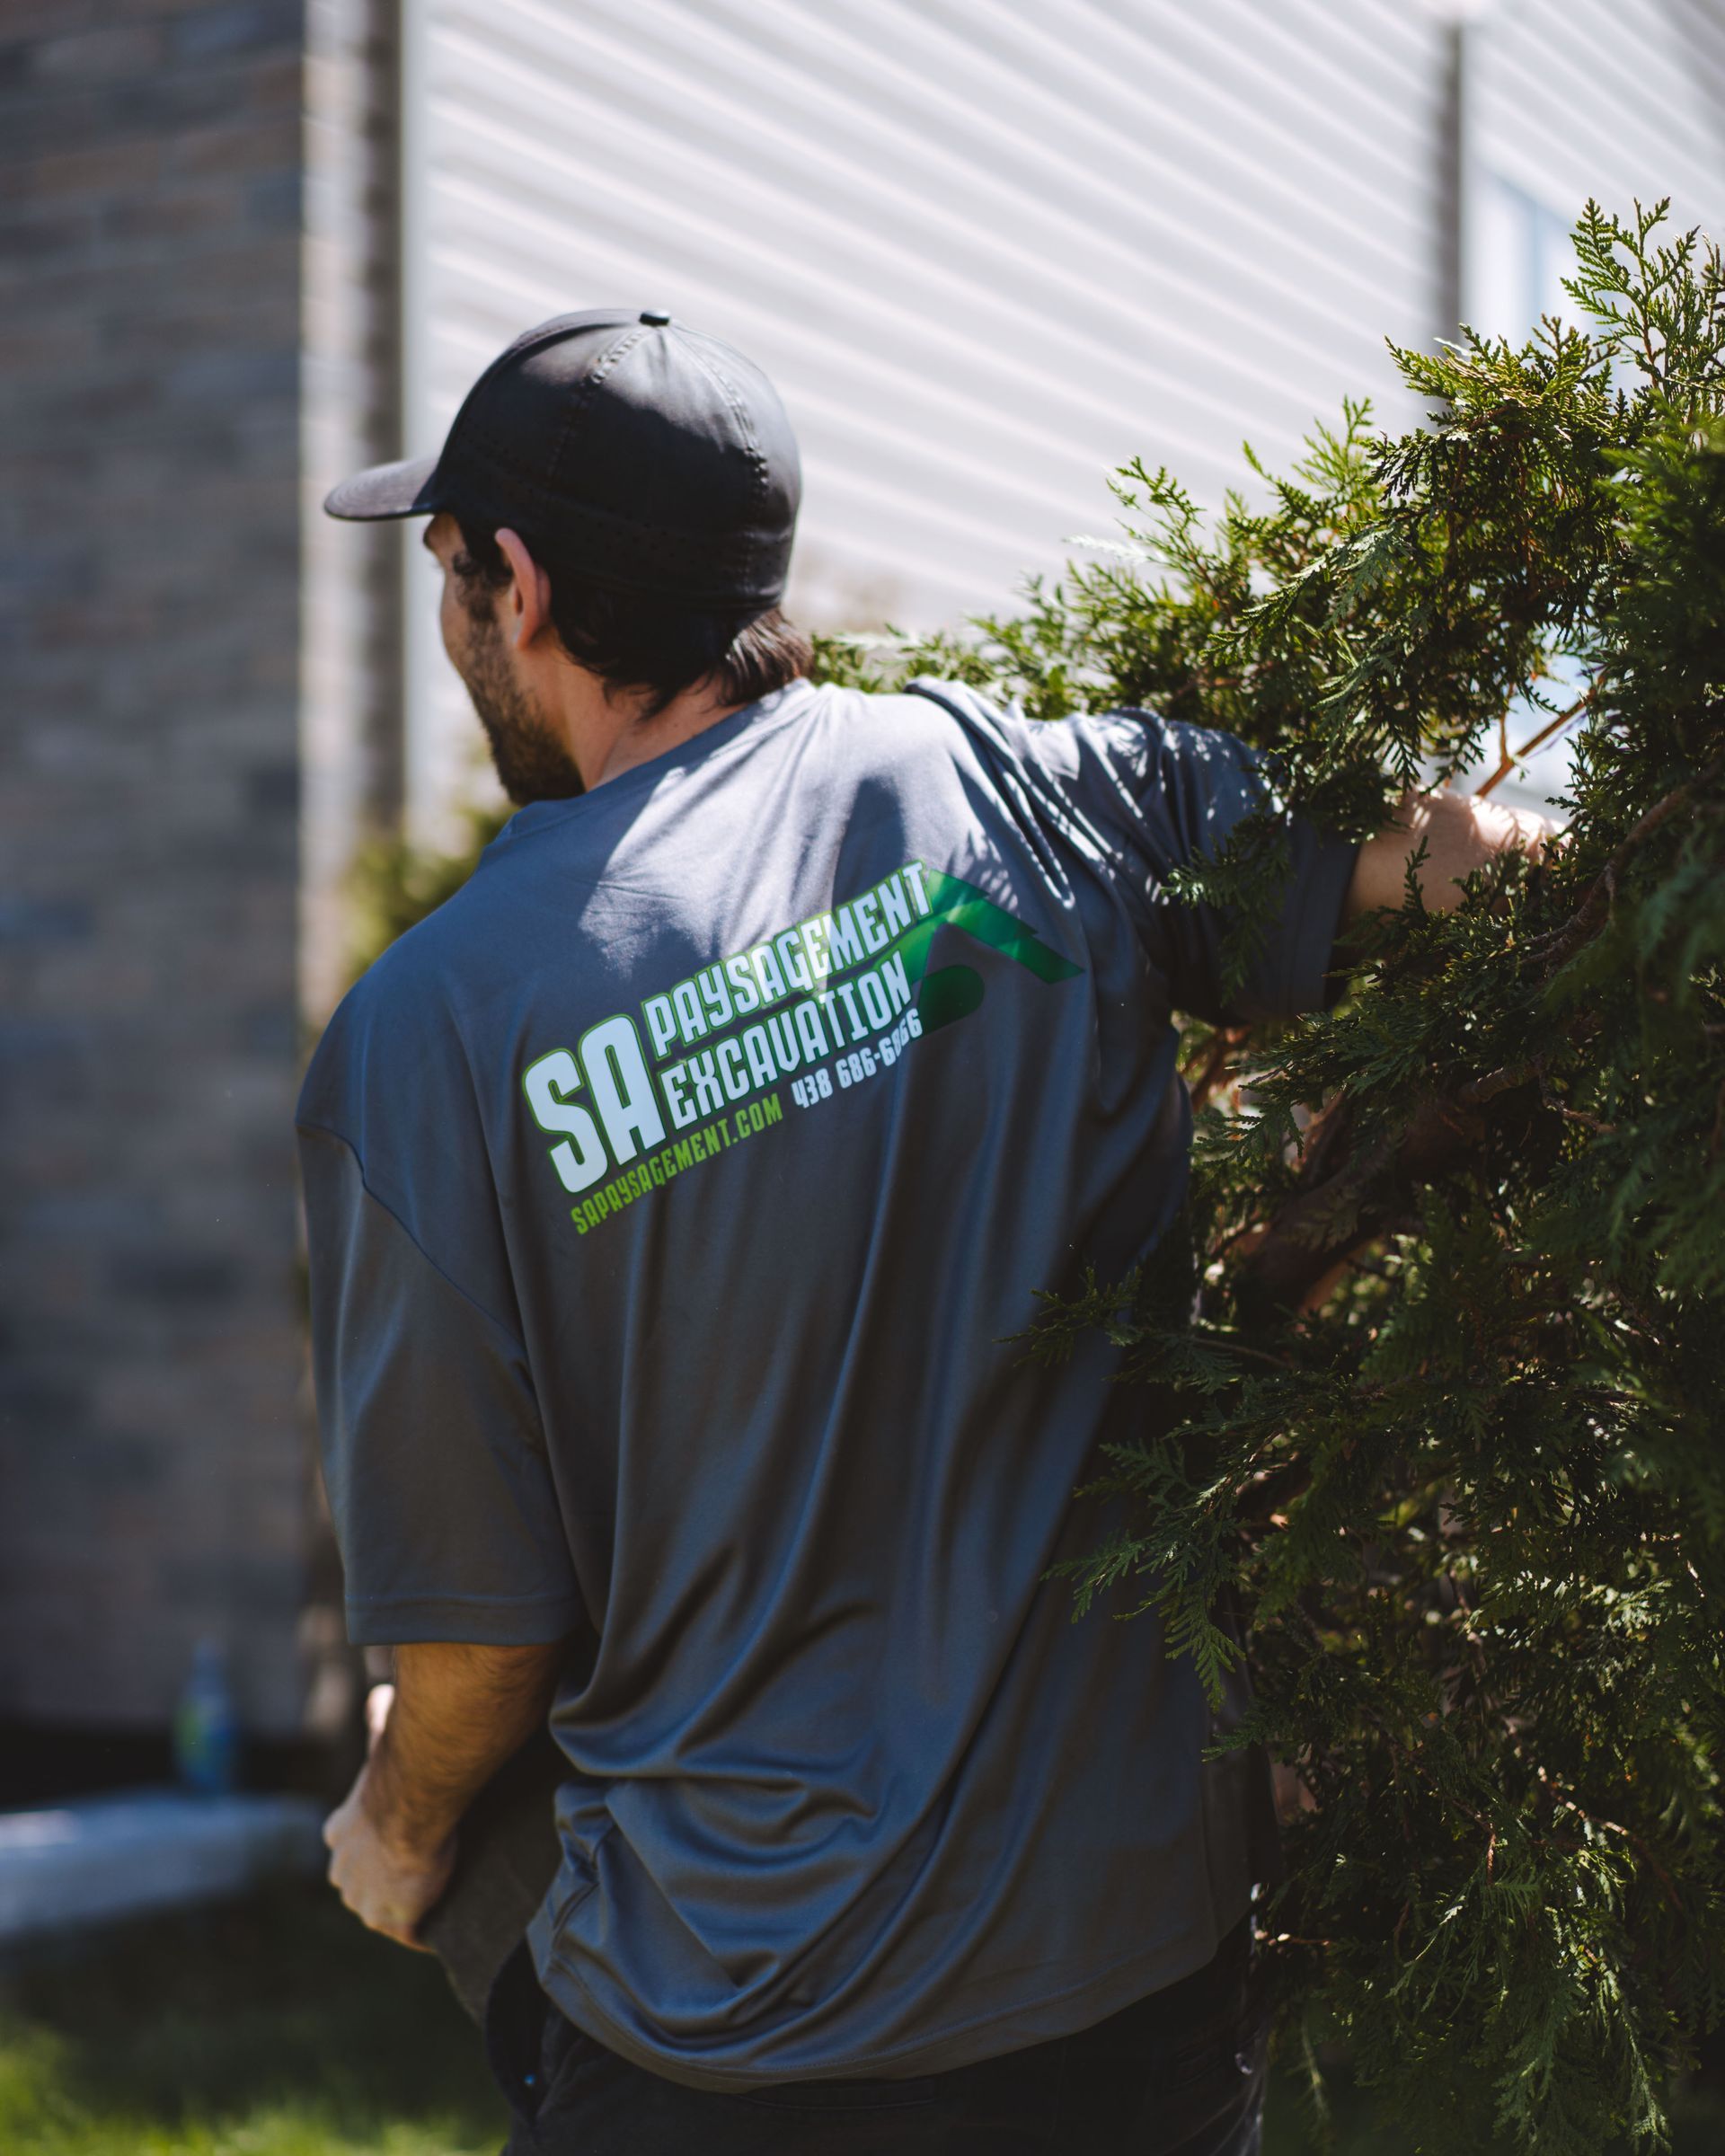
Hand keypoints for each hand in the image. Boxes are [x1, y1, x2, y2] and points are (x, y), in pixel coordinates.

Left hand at [322, 1684, 454, 1948]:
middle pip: (361, 1885)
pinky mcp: (391, 1919)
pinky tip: (443, 1926)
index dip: (369, 1846)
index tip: (392, 1841)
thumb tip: (381, 1692)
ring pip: (382, 1910)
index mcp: (340, 1833)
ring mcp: (365, 1900)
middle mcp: (342, 1872)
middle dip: (382, 1882)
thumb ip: (378, 1718)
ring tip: (437, 1899)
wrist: (410, 1805)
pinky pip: (409, 1935)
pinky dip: (424, 1933)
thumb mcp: (382, 1738)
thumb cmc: (397, 1771)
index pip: (346, 1845)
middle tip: (419, 1871)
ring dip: (403, 1909)